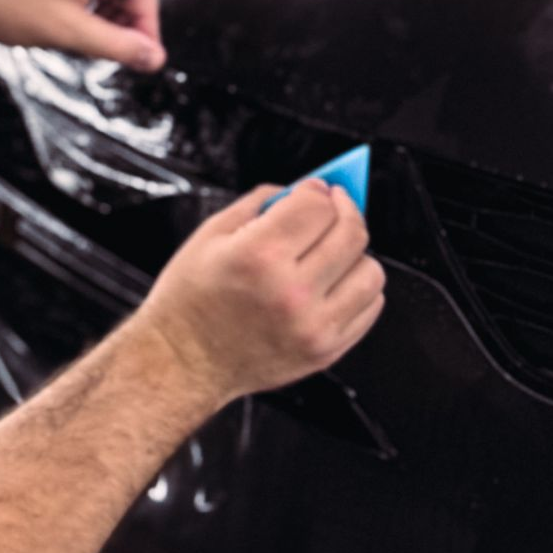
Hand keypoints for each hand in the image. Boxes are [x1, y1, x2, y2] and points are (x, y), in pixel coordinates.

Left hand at [0, 0, 164, 71]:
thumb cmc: (3, 6)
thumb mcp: (67, 33)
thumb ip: (116, 46)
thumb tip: (153, 57)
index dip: (148, 17)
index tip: (144, 49)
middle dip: (134, 11)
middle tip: (127, 45)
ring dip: (117, 5)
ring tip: (101, 35)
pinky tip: (87, 19)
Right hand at [133, 180, 386, 409]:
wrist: (182, 362)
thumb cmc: (189, 302)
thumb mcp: (208, 237)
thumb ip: (258, 204)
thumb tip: (300, 190)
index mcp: (257, 256)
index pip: (317, 204)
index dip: (317, 189)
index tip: (312, 189)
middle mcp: (290, 292)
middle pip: (351, 233)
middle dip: (344, 209)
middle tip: (332, 207)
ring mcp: (312, 325)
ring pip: (370, 271)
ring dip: (355, 253)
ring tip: (331, 252)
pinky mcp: (325, 350)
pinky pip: (369, 308)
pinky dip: (357, 288)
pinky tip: (334, 282)